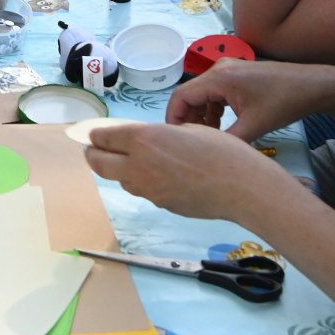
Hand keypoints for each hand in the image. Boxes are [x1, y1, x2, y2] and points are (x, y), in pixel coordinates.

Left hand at [84, 121, 295, 222]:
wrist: (241, 187)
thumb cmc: (220, 150)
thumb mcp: (185, 129)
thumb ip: (157, 135)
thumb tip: (145, 143)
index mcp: (143, 140)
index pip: (103, 138)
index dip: (96, 135)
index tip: (94, 134)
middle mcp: (137, 166)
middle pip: (98, 163)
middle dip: (92, 155)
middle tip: (93, 149)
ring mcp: (147, 190)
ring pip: (120, 180)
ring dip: (117, 170)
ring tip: (127, 161)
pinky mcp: (160, 205)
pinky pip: (142, 191)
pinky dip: (141, 182)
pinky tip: (158, 175)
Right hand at [165, 58, 334, 140]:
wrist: (312, 86)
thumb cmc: (284, 103)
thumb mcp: (254, 127)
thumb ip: (227, 141)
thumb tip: (205, 154)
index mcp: (219, 78)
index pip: (181, 96)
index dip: (173, 119)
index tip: (175, 140)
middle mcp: (218, 68)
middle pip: (190, 94)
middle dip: (188, 119)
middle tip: (193, 142)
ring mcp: (228, 69)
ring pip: (203, 94)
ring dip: (202, 115)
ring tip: (211, 136)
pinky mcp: (237, 74)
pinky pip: (215, 91)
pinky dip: (214, 108)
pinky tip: (223, 124)